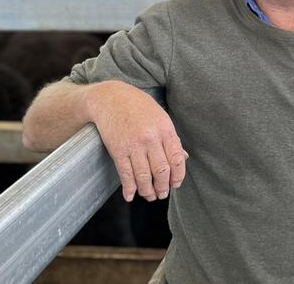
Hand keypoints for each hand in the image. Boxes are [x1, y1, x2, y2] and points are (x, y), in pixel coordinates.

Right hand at [85, 80, 187, 201]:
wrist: (110, 98)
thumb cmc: (137, 106)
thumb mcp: (160, 117)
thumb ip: (171, 138)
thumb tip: (184, 158)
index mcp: (165, 129)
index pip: (177, 159)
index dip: (178, 176)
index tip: (176, 184)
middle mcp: (151, 138)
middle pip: (161, 171)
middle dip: (163, 187)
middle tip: (162, 194)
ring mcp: (134, 145)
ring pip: (144, 176)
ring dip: (147, 191)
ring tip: (149, 196)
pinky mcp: (118, 150)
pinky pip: (125, 174)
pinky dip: (129, 188)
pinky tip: (130, 195)